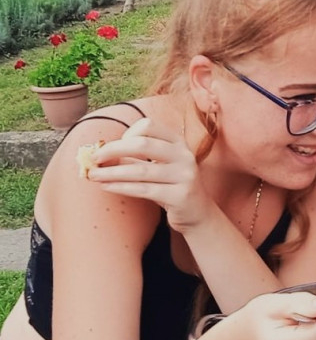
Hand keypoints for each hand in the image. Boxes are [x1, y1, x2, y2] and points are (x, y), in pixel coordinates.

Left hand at [86, 118, 212, 232]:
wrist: (197, 213)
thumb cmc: (171, 187)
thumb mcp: (157, 168)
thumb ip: (135, 159)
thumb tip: (100, 154)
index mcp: (178, 142)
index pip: (148, 126)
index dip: (127, 134)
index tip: (115, 148)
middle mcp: (184, 155)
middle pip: (142, 144)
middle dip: (112, 150)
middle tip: (94, 158)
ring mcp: (185, 175)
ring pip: (140, 170)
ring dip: (111, 172)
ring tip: (93, 175)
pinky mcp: (180, 195)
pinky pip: (144, 190)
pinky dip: (121, 187)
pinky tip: (106, 187)